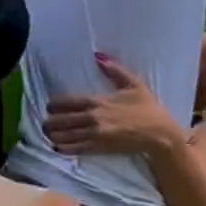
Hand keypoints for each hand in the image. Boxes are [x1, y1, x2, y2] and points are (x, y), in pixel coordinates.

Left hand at [44, 56, 172, 155]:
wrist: (159, 134)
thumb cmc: (147, 108)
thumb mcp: (133, 84)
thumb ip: (114, 70)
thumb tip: (98, 56)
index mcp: (97, 101)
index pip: (64, 102)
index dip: (52, 105)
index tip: (50, 106)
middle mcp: (92, 118)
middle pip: (58, 120)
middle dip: (49, 121)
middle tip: (46, 122)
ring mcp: (93, 135)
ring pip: (62, 136)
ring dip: (52, 135)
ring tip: (50, 134)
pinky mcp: (98, 149)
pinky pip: (73, 150)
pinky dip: (62, 148)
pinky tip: (58, 147)